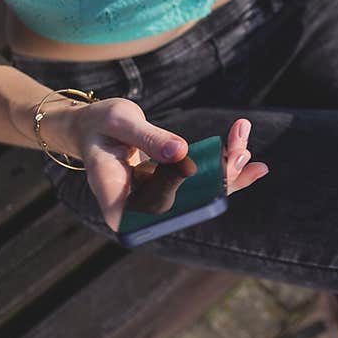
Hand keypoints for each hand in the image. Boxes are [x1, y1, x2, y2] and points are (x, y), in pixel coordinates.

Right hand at [44, 97, 268, 230]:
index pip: (155, 214)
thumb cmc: (99, 124)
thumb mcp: (119, 122)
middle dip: (220, 180)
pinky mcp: (172, 187)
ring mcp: (158, 198)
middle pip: (187, 205)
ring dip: (228, 169)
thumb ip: (148, 138)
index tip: (217, 183)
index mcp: (117, 197)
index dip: (190, 206)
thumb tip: (181, 152)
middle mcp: (141, 206)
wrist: (94, 127)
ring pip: (201, 194)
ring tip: (243, 138)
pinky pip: (203, 183)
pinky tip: (243, 148)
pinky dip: (223, 165)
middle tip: (240, 152)